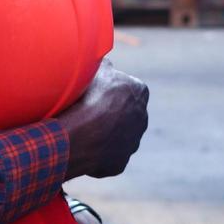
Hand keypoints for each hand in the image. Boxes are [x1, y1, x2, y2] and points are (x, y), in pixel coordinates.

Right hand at [54, 59, 149, 178]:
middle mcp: (142, 118)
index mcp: (139, 92)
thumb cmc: (88, 98)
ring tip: (83, 129)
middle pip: (125, 112)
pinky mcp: (120, 163)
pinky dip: (97, 152)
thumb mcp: (97, 68)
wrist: (81, 134)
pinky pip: (108, 155)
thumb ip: (105, 64)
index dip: (110, 88)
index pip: (128, 86)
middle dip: (110, 112)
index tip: (96, 90)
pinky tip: (83, 145)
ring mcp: (132, 142)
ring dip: (104, 133)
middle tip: (88, 110)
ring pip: (118, 135)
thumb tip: (103, 60)